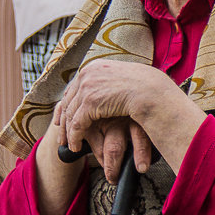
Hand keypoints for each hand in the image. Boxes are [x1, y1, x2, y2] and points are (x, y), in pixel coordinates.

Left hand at [55, 61, 174, 182]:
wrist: (152, 89)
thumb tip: (105, 91)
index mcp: (94, 67)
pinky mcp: (90, 101)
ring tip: (69, 144)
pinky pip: (77, 124)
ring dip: (68, 132)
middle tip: (62, 135)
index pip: (74, 88)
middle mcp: (87, 73)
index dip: (68, 104)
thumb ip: (109, 84)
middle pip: (68, 100)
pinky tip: (76, 146)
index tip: (64, 117)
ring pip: (70, 113)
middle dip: (63, 120)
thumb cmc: (145, 87)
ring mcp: (87, 86)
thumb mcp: (122, 80)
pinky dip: (75, 137)